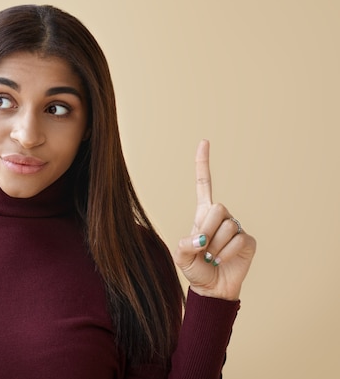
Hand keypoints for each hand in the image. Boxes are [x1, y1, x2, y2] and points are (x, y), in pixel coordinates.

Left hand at [173, 140, 256, 300]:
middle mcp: (220, 216)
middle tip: (202, 248)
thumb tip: (199, 240)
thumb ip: (183, 245)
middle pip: (218, 206)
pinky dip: (227, 253)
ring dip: (216, 246)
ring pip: (227, 226)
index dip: (203, 163)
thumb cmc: (195, 269)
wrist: (212, 288)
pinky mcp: (248, 240)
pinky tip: (224, 260)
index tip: (204, 141)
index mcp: (202, 213)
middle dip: (207, 229)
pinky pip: (238, 239)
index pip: (203, 183)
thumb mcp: (180, 256)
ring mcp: (236, 227)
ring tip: (212, 256)